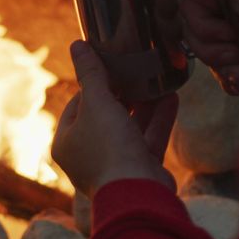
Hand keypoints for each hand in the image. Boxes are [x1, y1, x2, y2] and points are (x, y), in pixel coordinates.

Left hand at [51, 41, 178, 198]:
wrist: (138, 193)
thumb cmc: (109, 147)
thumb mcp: (97, 103)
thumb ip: (90, 74)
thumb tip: (77, 45)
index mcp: (67, 141)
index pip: (77, 104)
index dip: (94, 83)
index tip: (110, 65)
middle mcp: (87, 155)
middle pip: (105, 116)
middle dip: (123, 93)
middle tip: (136, 70)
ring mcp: (115, 164)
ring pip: (130, 127)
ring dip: (144, 105)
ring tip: (156, 80)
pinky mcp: (140, 169)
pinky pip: (148, 139)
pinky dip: (158, 120)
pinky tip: (171, 98)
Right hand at [176, 0, 238, 95]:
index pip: (188, 6)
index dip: (200, 22)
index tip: (225, 27)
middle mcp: (229, 13)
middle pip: (192, 33)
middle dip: (210, 46)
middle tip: (234, 49)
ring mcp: (237, 40)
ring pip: (205, 56)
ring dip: (222, 64)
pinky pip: (223, 76)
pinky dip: (232, 80)